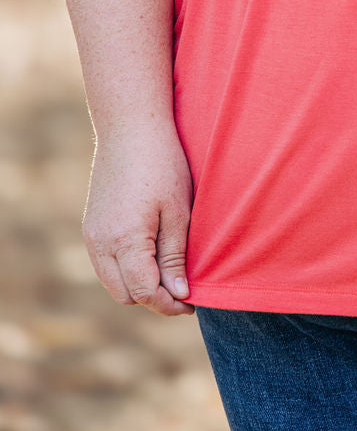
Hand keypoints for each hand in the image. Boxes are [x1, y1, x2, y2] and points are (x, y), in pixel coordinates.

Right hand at [82, 124, 195, 316]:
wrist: (130, 126)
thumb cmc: (162, 162)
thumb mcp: (178, 209)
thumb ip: (175, 255)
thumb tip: (179, 294)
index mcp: (125, 240)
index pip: (145, 292)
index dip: (169, 304)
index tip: (192, 302)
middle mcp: (101, 243)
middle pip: (125, 294)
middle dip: (154, 298)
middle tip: (184, 289)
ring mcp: (92, 235)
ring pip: (113, 282)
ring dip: (138, 285)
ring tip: (170, 273)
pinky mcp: (91, 225)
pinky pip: (105, 264)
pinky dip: (126, 269)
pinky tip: (150, 255)